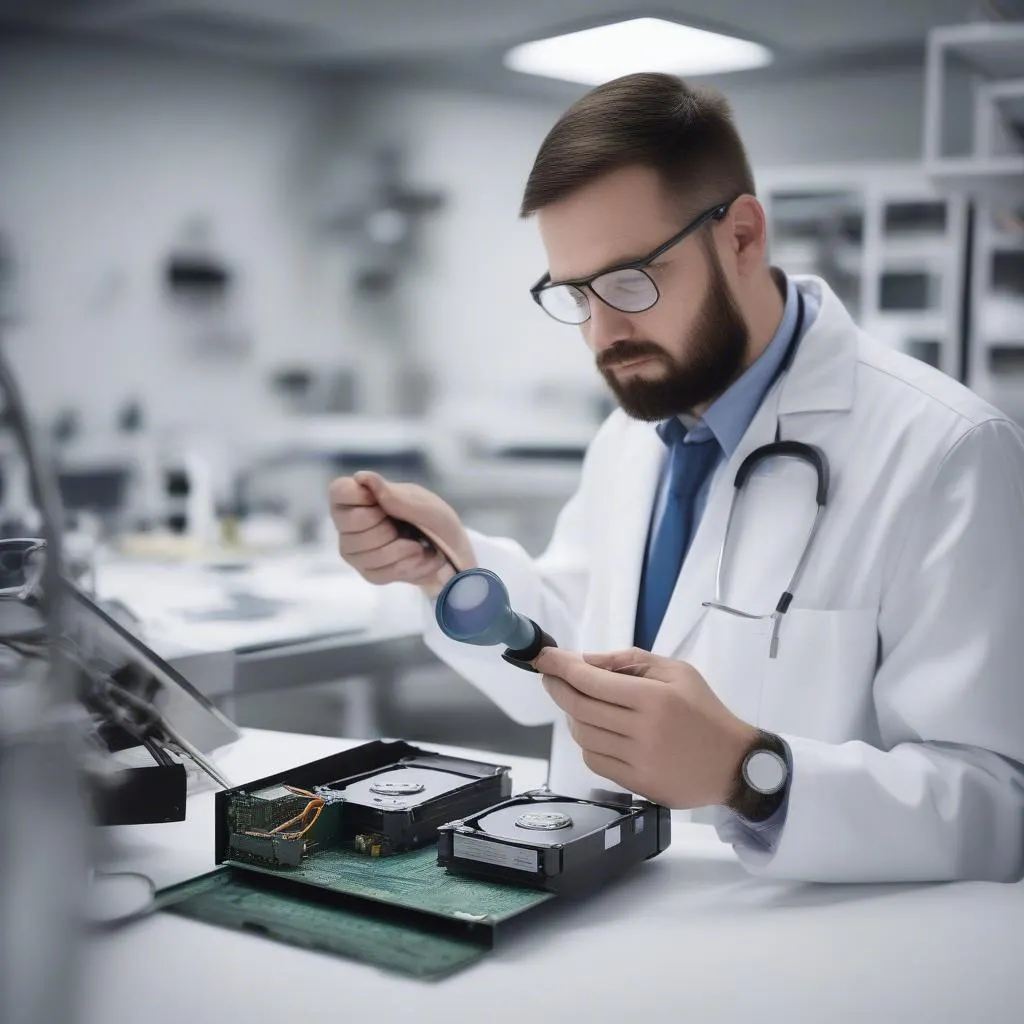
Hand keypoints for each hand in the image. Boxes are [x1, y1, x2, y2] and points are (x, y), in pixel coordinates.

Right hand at [328, 471, 475, 597]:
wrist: (453, 554)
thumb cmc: (437, 521)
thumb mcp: (426, 505)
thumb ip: (395, 496)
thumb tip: (362, 477)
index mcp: (361, 496)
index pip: (339, 491)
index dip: (361, 497)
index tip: (384, 503)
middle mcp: (350, 523)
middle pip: (350, 524)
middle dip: (386, 527)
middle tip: (405, 525)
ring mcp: (356, 550)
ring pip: (366, 553)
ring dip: (401, 550)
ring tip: (417, 544)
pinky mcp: (368, 571)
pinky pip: (379, 572)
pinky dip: (407, 566)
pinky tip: (417, 558)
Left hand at [533, 647, 756, 807]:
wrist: (734, 764)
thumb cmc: (705, 711)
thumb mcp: (677, 671)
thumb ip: (630, 661)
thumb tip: (587, 660)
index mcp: (653, 698)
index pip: (591, 680)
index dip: (561, 666)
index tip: (543, 656)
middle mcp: (642, 730)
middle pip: (580, 707)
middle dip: (556, 686)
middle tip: (549, 675)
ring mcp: (638, 761)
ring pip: (583, 735)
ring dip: (571, 715)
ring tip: (576, 701)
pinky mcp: (636, 784)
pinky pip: (594, 760)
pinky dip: (585, 742)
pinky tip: (593, 729)